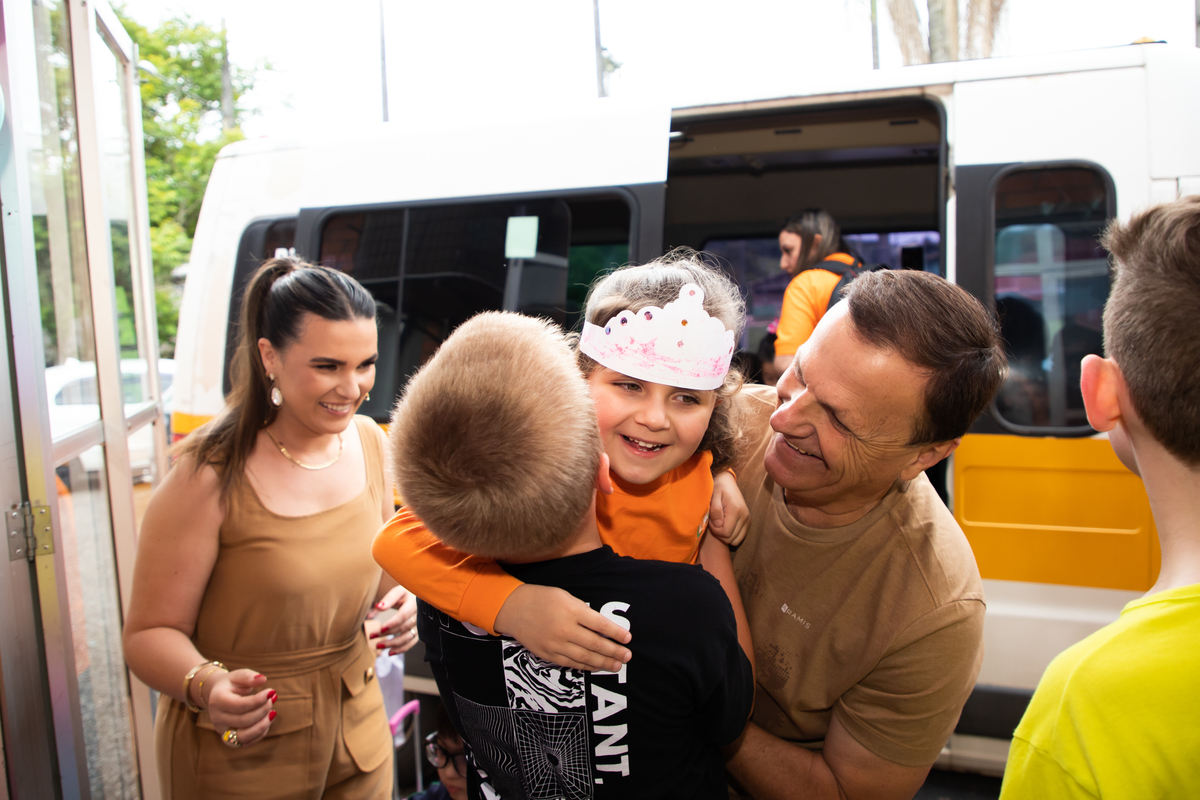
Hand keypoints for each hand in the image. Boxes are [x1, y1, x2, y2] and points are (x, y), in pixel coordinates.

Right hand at [205, 669, 275, 746]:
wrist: (218, 695)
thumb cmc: (231, 683)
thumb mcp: (238, 675)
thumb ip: (249, 676)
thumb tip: (263, 679)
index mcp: (217, 700)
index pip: (239, 705)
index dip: (258, 700)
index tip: (271, 691)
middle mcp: (217, 718)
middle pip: (243, 721)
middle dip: (262, 710)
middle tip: (273, 698)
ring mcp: (222, 730)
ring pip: (243, 737)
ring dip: (262, 726)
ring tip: (273, 712)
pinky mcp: (228, 739)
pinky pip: (246, 743)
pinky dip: (260, 734)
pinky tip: (267, 720)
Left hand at [368, 584, 418, 655]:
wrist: (418, 596)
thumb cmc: (404, 594)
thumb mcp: (396, 592)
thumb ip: (386, 600)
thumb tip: (373, 612)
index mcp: (413, 602)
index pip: (403, 615)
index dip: (392, 623)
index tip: (381, 629)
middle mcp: (418, 614)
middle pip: (403, 627)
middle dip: (387, 633)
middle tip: (371, 636)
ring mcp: (419, 624)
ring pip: (408, 637)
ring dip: (393, 644)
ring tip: (378, 646)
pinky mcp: (417, 631)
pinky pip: (411, 642)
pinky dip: (402, 649)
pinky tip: (390, 653)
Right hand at [494, 584, 631, 671]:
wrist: (514, 609)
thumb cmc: (542, 598)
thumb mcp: (565, 596)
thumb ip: (583, 611)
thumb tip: (602, 627)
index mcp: (572, 611)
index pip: (600, 624)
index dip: (616, 633)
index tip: (628, 638)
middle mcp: (565, 629)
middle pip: (595, 644)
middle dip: (614, 651)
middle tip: (627, 656)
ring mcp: (556, 644)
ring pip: (585, 657)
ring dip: (603, 663)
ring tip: (617, 665)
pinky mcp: (548, 654)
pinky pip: (571, 663)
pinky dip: (585, 666)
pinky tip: (596, 667)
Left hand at [709, 470, 749, 545]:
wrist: (727, 482)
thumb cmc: (718, 488)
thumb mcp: (713, 496)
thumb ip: (715, 510)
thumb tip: (718, 524)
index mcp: (736, 510)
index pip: (725, 533)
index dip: (715, 530)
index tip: (711, 521)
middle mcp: (745, 517)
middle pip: (731, 538)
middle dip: (719, 534)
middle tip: (714, 522)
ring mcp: (748, 520)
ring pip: (736, 540)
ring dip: (725, 536)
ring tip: (719, 524)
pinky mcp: (748, 521)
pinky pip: (740, 537)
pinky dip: (731, 535)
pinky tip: (725, 525)